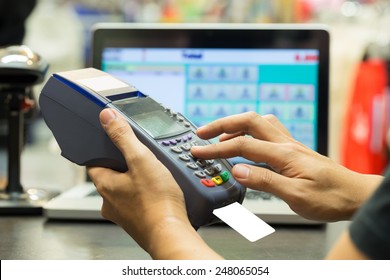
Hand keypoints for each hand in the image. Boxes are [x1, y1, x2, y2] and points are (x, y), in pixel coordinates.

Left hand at [88, 108, 221, 258]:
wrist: (171, 233)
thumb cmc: (157, 202)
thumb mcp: (141, 160)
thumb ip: (123, 137)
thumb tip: (107, 118)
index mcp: (105, 185)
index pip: (94, 162)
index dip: (104, 150)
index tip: (114, 143)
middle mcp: (110, 201)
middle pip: (112, 175)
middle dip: (126, 165)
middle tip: (143, 158)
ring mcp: (123, 213)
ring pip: (126, 189)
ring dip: (138, 180)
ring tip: (156, 173)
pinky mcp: (138, 221)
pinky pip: (138, 201)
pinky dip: (147, 194)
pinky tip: (161, 191)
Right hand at [191, 112, 381, 221]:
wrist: (354, 195)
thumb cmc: (330, 197)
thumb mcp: (295, 195)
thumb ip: (265, 181)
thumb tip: (237, 170)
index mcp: (284, 154)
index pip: (243, 145)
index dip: (217, 148)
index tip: (198, 151)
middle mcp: (286, 143)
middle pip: (248, 121)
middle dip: (222, 124)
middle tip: (203, 133)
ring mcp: (290, 144)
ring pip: (259, 122)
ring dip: (236, 124)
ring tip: (220, 135)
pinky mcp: (293, 149)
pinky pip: (268, 130)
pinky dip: (251, 130)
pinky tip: (247, 139)